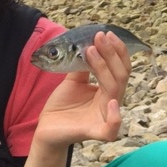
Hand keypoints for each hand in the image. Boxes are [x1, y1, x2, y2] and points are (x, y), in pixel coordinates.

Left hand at [33, 30, 131, 148]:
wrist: (46, 128)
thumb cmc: (62, 106)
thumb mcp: (73, 81)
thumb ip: (83, 65)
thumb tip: (88, 43)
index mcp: (107, 91)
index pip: (120, 68)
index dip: (115, 50)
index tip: (104, 34)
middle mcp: (110, 103)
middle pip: (120, 76)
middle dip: (111, 54)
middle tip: (100, 37)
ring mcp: (104, 117)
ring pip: (114, 92)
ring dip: (104, 68)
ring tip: (91, 51)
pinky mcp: (94, 132)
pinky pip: (111, 129)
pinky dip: (115, 117)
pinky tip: (110, 102)